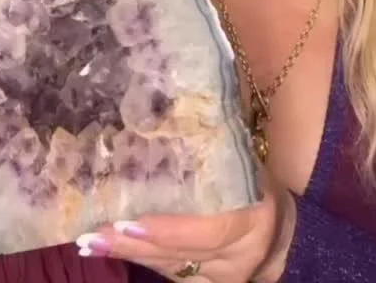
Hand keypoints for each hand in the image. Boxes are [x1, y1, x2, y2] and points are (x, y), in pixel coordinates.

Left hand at [75, 168, 296, 282]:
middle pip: (179, 254)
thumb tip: (167, 108)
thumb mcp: (246, 165)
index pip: (205, 230)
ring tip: (90, 241)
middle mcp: (239, 255)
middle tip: (91, 234)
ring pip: (170, 268)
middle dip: (132, 245)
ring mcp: (224, 278)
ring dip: (129, 254)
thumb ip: (214, 150)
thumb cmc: (260, 185)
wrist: (285, 235)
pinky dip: (142, 259)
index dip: (165, 230)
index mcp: (253, 217)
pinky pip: (172, 274)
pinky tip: (114, 248)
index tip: (126, 222)